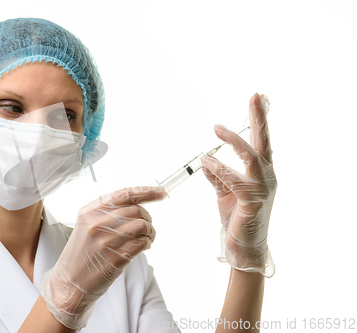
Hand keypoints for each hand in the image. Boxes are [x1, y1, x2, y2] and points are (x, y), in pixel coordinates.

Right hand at [39, 186, 166, 329]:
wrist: (69, 283)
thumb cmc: (81, 254)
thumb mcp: (86, 226)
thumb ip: (107, 213)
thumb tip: (139, 204)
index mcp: (89, 211)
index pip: (124, 194)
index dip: (146, 192)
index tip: (161, 192)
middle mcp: (97, 223)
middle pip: (136, 210)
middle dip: (147, 218)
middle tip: (147, 227)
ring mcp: (106, 241)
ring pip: (142, 225)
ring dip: (150, 232)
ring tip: (147, 238)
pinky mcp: (116, 257)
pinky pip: (142, 243)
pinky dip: (147, 243)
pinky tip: (143, 246)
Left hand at [200, 93, 276, 277]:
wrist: (242, 249)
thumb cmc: (237, 220)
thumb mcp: (224, 193)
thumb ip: (218, 176)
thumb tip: (207, 160)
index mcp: (261, 174)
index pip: (261, 142)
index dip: (259, 121)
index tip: (256, 99)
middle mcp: (267, 178)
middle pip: (264, 143)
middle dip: (259, 119)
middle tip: (254, 96)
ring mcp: (262, 190)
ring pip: (252, 159)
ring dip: (234, 142)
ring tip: (217, 129)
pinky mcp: (253, 203)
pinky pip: (237, 180)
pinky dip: (221, 170)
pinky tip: (208, 163)